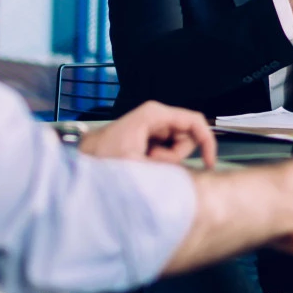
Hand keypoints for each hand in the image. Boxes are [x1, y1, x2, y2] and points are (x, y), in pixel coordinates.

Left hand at [79, 102, 218, 165]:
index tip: (209, 162)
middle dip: (175, 155)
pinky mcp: (149, 137)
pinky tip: (142, 163)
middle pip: (187, 136)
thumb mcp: (136, 165)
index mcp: (155, 115)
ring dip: (166, 160)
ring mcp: (152, 126)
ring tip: (144, 163)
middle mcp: (155, 117)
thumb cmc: (102, 157)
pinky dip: (159, 161)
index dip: (207, 142)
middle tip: (154, 163)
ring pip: (177, 146)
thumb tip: (186, 178)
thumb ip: (165, 168)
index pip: (195, 122)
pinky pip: (166, 150)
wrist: (83, 159)